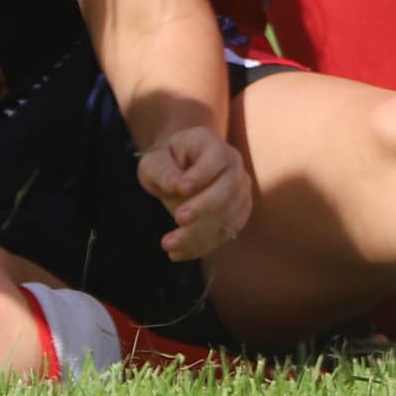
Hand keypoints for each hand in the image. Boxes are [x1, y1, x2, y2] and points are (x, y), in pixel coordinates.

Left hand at [136, 125, 252, 260]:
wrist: (179, 171)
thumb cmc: (165, 162)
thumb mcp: (154, 161)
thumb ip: (162, 171)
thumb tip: (176, 187)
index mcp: (211, 143)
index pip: (215, 158)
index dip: (200, 174)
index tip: (180, 188)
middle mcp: (233, 164)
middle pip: (227, 189)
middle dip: (203, 207)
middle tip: (178, 219)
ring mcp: (240, 190)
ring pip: (227, 215)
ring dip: (199, 234)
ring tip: (169, 245)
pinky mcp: (238, 214)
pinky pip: (225, 233)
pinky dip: (202, 246)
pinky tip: (178, 253)